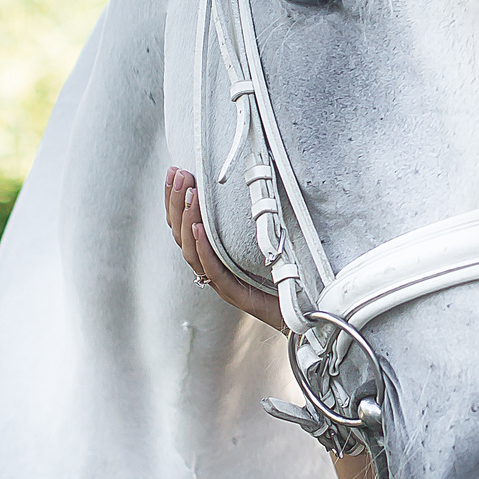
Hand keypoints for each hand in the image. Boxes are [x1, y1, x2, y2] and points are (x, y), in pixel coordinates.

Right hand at [163, 166, 285, 331]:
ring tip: (190, 194)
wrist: (304, 306)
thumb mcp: (265, 231)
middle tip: (179, 175)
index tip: (174, 171)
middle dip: (177, 203)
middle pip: (181, 235)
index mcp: (213, 252)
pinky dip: (204, 250)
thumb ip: (253, 209)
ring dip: (188, 220)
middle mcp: (212, 266)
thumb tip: (254, 172)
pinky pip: (214, 271)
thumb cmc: (285, 268)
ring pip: (191, 252)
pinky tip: (199, 229)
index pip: (183, 224)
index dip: (174, 199)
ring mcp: (222, 281)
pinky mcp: (236, 294)